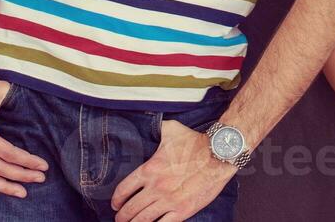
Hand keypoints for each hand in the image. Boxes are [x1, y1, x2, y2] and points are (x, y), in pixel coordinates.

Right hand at [0, 71, 47, 198]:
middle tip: (40, 179)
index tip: (43, 166)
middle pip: (1, 169)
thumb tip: (35, 103)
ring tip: (20, 193)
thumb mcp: (2, 90)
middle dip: (23, 176)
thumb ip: (17, 99)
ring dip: (3, 187)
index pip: (10, 155)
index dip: (28, 162)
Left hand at [111, 119, 237, 221]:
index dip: (116, 200)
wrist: (218, 154)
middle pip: (131, 209)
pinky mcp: (183, 210)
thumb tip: (149, 123)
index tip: (115, 204)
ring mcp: (169, 201)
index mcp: (149, 170)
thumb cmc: (195, 142)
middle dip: (122, 216)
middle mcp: (156, 187)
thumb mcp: (172, 130)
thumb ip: (157, 129)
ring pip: (143, 220)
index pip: (124, 190)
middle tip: (120, 219)